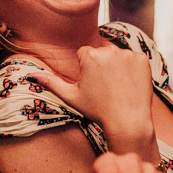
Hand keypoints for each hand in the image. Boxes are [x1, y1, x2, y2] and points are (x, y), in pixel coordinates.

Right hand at [28, 44, 154, 153]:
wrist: (127, 122)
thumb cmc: (97, 110)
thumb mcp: (71, 97)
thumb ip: (51, 82)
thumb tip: (30, 74)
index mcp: (89, 56)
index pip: (85, 54)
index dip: (87, 70)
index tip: (93, 85)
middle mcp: (108, 51)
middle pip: (101, 53)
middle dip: (102, 66)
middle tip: (106, 88)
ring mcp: (127, 54)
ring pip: (118, 55)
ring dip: (117, 66)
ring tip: (118, 87)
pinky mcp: (142, 59)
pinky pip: (133, 59)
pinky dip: (132, 69)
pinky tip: (129, 84)